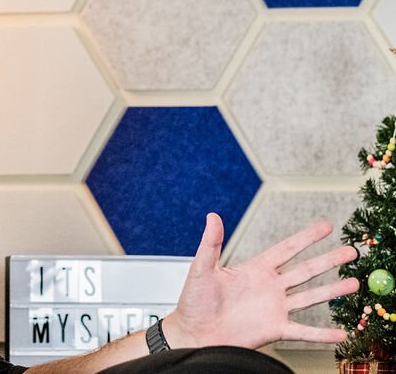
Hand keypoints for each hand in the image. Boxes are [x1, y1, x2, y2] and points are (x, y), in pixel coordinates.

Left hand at [162, 213, 358, 348]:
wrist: (194, 333)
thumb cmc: (194, 301)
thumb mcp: (202, 268)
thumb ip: (211, 243)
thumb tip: (213, 216)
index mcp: (254, 268)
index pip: (286, 248)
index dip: (306, 237)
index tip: (326, 226)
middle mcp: (269, 286)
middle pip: (305, 269)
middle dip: (329, 260)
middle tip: (351, 250)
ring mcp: (274, 307)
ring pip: (310, 296)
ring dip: (332, 291)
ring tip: (355, 283)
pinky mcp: (274, 328)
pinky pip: (303, 331)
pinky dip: (322, 333)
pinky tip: (341, 332)